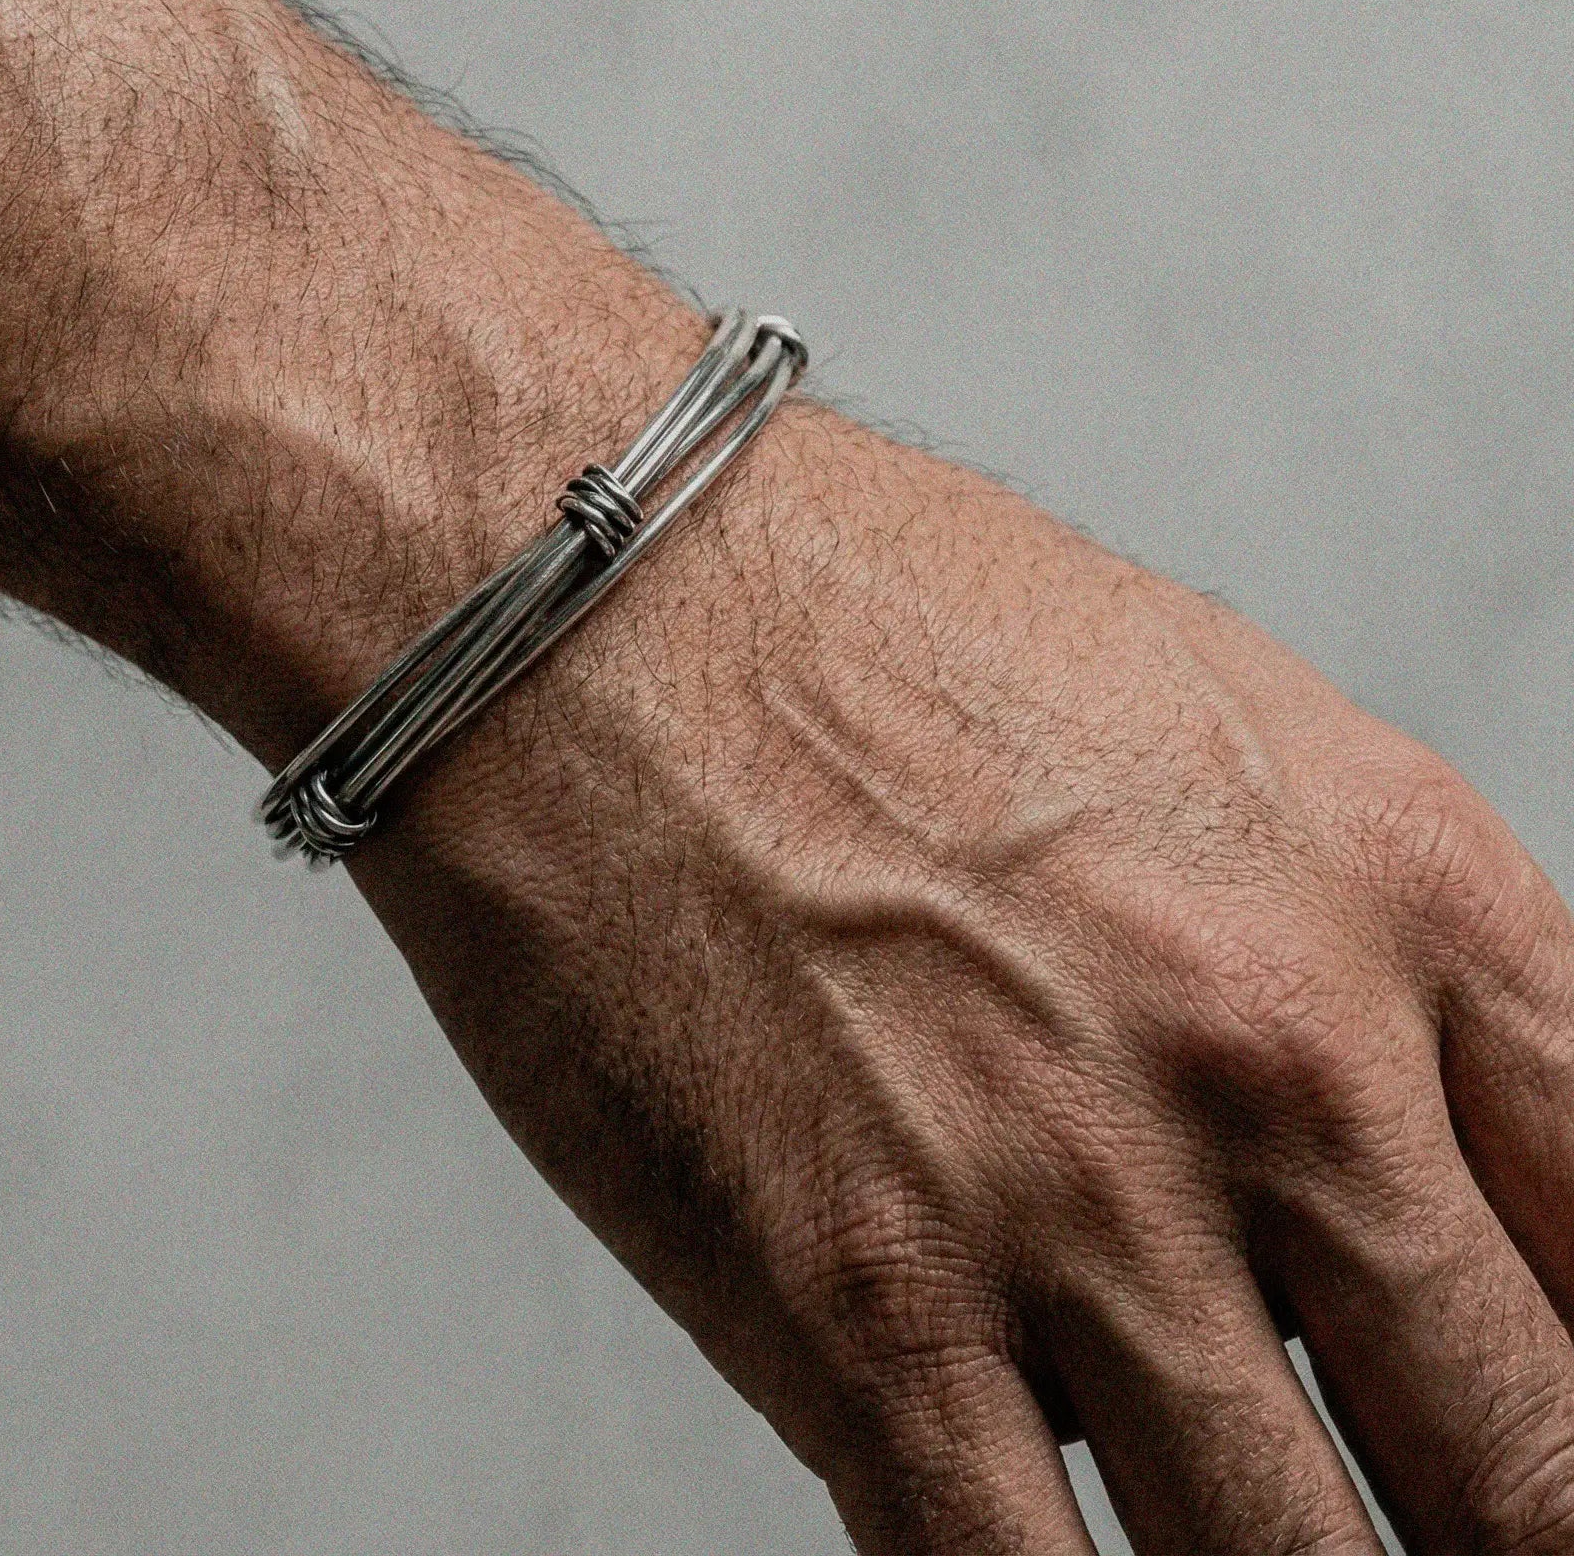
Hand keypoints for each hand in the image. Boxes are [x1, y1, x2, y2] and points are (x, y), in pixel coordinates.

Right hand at [357, 396, 1573, 1552]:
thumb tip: (1402, 1230)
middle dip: (1498, 1536)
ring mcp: (1074, 1194)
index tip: (1539, 1452)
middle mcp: (1283, 1055)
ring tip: (1250, 1548)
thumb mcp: (1211, 729)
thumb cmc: (861, 627)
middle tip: (1433, 1526)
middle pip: (1538, 1475)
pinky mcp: (862, 1304)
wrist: (583, 600)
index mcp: (1404, 890)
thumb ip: (1365, 978)